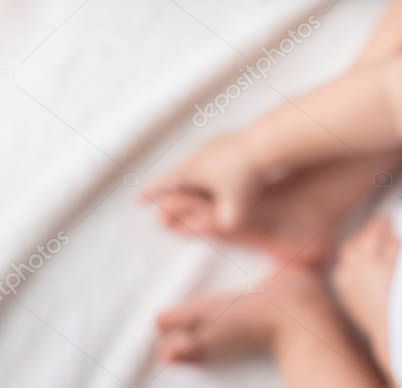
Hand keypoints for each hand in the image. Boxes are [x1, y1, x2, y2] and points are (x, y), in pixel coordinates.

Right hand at [142, 132, 271, 232]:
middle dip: (166, 185)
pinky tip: (208, 172)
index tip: (138, 201)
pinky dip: (202, 168)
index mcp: (191, 171)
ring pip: (190, 164)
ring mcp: (208, 146)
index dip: (151, 194)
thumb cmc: (248, 177)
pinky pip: (206, 158)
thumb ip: (225, 224)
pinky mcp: (223, 142)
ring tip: (180, 183)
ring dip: (184, 175)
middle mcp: (195, 156)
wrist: (263, 145)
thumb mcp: (236, 208)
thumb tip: (218, 232)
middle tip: (157, 193)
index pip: (165, 184)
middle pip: (174, 173)